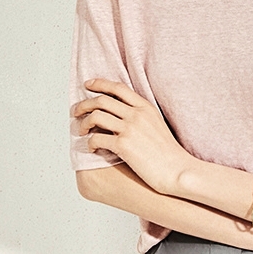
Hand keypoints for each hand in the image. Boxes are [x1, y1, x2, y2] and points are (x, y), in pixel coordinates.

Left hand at [72, 78, 191, 194]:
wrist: (176, 169)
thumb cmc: (168, 153)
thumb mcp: (157, 125)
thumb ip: (141, 116)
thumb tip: (120, 115)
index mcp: (146, 107)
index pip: (118, 88)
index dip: (100, 84)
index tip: (88, 84)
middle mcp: (137, 114)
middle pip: (103, 100)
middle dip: (85, 104)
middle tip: (76, 111)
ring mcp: (130, 128)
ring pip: (96, 116)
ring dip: (84, 123)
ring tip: (82, 130)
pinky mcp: (123, 145)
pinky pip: (97, 138)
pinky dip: (90, 142)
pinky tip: (91, 147)